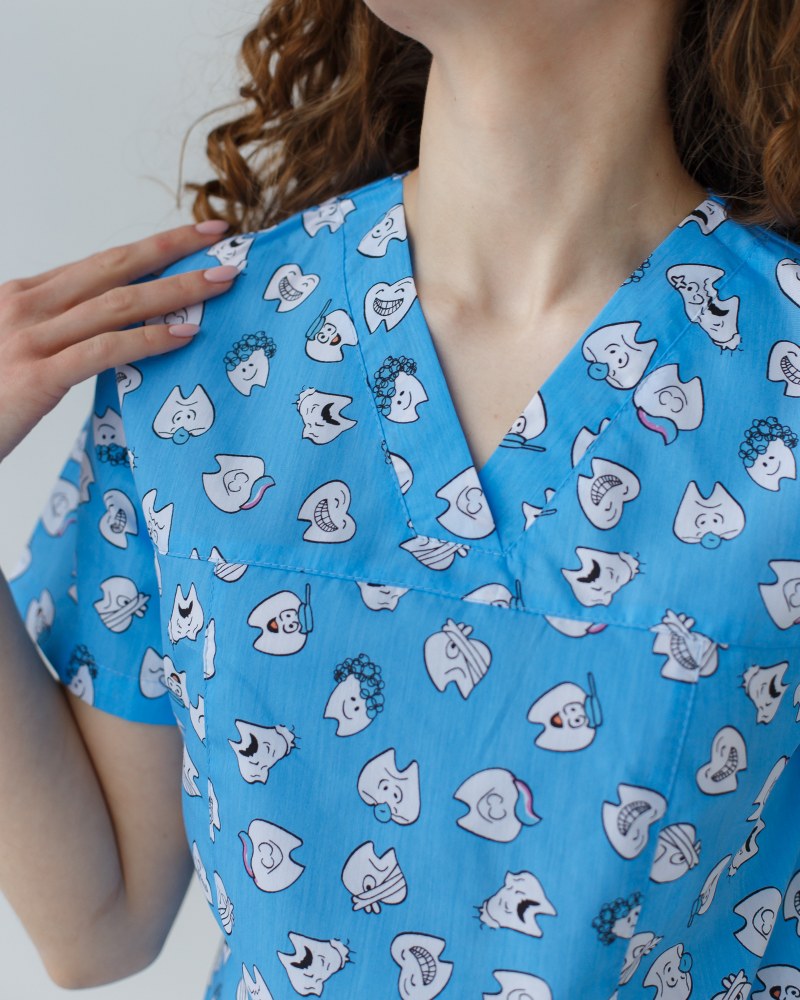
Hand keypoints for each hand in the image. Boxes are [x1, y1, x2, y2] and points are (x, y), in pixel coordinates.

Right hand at [0, 221, 239, 462]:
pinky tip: (186, 336)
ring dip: (177, 290)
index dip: (151, 248)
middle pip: (115, 267)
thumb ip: (57, 335)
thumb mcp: (16, 351)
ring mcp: (30, 338)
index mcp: (23, 295)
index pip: (100, 263)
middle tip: (221, 237)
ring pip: (118, 303)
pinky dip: (149, 340)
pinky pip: (104, 351)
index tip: (194, 235)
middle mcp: (26, 305)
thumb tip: (111, 331)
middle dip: (173, 248)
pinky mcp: (36, 376)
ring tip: (222, 283)